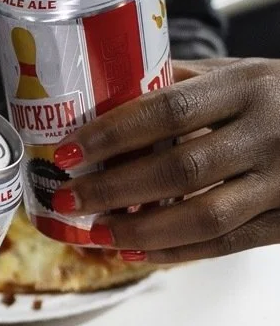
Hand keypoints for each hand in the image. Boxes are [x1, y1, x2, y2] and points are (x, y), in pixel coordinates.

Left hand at [51, 59, 279, 262]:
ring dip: (141, 230)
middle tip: (68, 199)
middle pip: (181, 169)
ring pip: (204, 216)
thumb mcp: (239, 73)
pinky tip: (137, 252)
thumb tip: (101, 97)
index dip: (113, 134)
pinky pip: (228, 243)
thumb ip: (181, 84)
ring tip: (96, 233)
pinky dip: (177, 252)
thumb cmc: (279, 96)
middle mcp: (267, 132)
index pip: (168, 110)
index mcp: (247, 86)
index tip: (67, 151)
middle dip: (115, 189)